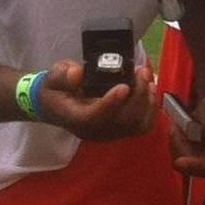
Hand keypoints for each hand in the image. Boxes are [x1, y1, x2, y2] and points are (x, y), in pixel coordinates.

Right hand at [35, 56, 157, 140]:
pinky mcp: (120, 130)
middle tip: (142, 71)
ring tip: (146, 77)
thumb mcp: (53, 76)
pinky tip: (149, 89)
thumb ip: (63, 75)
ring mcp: (109, 133)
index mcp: (75, 118)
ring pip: (136, 124)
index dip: (111, 103)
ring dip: (147, 99)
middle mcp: (94, 130)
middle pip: (121, 121)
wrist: (57, 105)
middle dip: (137, 95)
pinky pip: (142, 125)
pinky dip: (151, 107)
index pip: (94, 117)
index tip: (123, 86)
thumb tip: (77, 74)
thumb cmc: (56, 89)